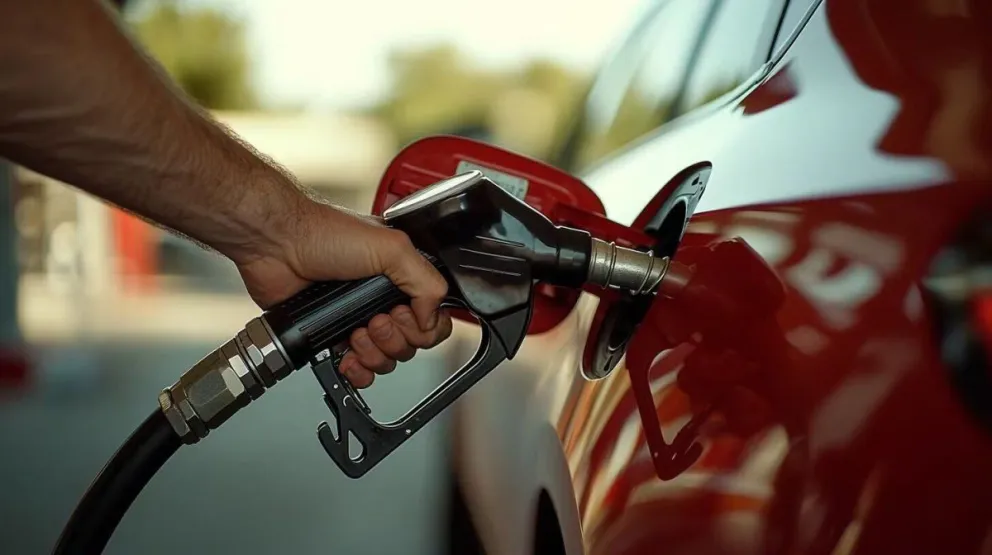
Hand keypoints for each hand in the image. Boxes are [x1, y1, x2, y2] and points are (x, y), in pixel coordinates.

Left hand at [235, 198, 452, 387]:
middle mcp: (383, 298)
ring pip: (386, 359)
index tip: (403, 315)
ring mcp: (359, 318)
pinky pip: (359, 368)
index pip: (435, 317)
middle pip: (411, 344)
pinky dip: (358, 370)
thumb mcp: (392, 247)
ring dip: (374, 353)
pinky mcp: (333, 335)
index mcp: (403, 276)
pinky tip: (348, 358)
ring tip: (356, 332)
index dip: (423, 327)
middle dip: (394, 338)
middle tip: (374, 319)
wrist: (278, 246)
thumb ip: (426, 282)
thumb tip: (432, 318)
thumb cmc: (325, 234)